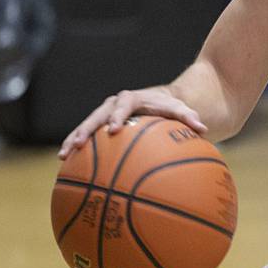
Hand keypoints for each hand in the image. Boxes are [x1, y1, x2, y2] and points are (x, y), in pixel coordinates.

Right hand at [57, 87, 206, 158]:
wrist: (162, 103)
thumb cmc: (172, 109)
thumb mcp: (182, 110)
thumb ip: (190, 117)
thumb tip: (203, 129)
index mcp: (134, 99)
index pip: (123, 104)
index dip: (116, 116)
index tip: (113, 129)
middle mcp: (115, 104)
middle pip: (97, 114)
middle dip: (86, 129)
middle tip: (77, 144)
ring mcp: (106, 115)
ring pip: (86, 125)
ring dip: (74, 138)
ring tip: (63, 156)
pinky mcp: (101, 126)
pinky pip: (87, 138)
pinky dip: (77, 149)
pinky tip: (67, 168)